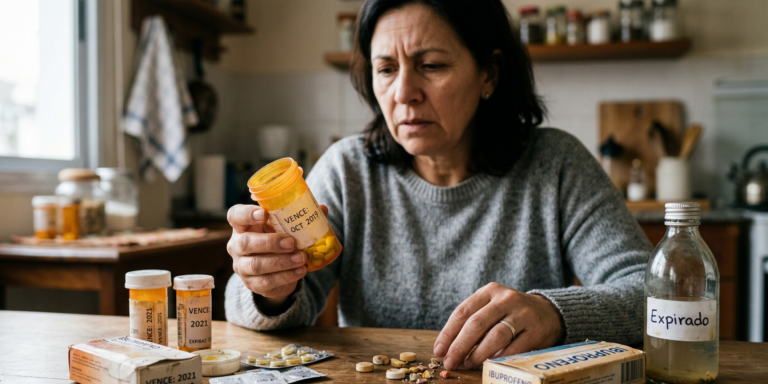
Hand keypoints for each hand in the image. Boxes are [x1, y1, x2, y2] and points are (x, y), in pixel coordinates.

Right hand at [226, 204, 328, 306]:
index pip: (236, 215)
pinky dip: (286, 276)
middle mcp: (237, 245)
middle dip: (270, 242)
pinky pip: (266, 281)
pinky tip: (300, 271)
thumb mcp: (286, 227)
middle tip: (291, 243)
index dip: (247, 214)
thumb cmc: (279, 240)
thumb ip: (301, 217)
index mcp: (243, 225)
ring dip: (281, 262)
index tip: (265, 214)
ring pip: (256, 265)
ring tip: (301, 258)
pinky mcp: (251, 283)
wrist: (276, 270)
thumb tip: (323, 209)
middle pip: (245, 242)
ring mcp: (241, 266)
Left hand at [433, 282, 564, 369]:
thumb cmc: (510, 313)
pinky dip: (500, 358)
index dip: (448, 333)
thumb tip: (448, 348)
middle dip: (460, 346)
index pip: (463, 311)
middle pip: (477, 324)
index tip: (439, 350)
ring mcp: (523, 314)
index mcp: (490, 291)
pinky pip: (515, 348)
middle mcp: (506, 299)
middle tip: (450, 362)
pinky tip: (490, 364)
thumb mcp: (492, 307)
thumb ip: (473, 322)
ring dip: (479, 354)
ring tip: (469, 364)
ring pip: (496, 336)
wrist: (549, 312)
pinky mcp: (536, 330)